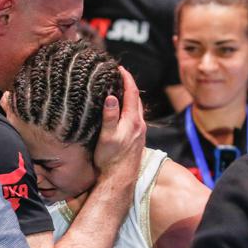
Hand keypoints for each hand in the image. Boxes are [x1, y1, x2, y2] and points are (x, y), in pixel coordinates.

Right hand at [93, 67, 145, 181]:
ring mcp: (140, 132)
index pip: (132, 93)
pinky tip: (121, 111)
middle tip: (118, 76)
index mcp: (133, 121)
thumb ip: (110, 117)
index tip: (120, 68)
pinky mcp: (137, 139)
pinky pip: (135, 117)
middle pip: (136, 99)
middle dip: (128, 85)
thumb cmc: (110, 160)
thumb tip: (111, 96)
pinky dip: (129, 108)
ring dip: (129, 97)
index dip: (127, 78)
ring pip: (136, 108)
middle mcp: (139, 125)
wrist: (119, 179)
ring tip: (118, 90)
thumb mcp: (107, 137)